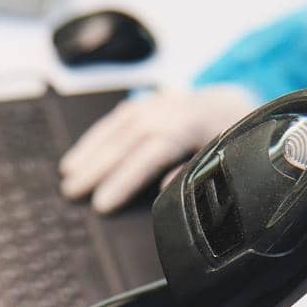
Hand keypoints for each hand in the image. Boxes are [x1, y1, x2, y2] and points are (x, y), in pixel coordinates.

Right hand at [58, 85, 257, 213]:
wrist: (239, 103)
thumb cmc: (233, 138)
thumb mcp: (225, 157)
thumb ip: (195, 171)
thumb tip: (164, 188)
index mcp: (192, 125)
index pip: (150, 153)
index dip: (124, 180)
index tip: (102, 204)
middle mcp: (171, 109)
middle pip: (127, 139)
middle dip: (96, 167)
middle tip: (71, 192)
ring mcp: (159, 103)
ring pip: (118, 126)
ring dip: (89, 150)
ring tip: (68, 174)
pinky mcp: (150, 102)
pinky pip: (118, 118)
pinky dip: (96, 136)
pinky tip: (81, 153)